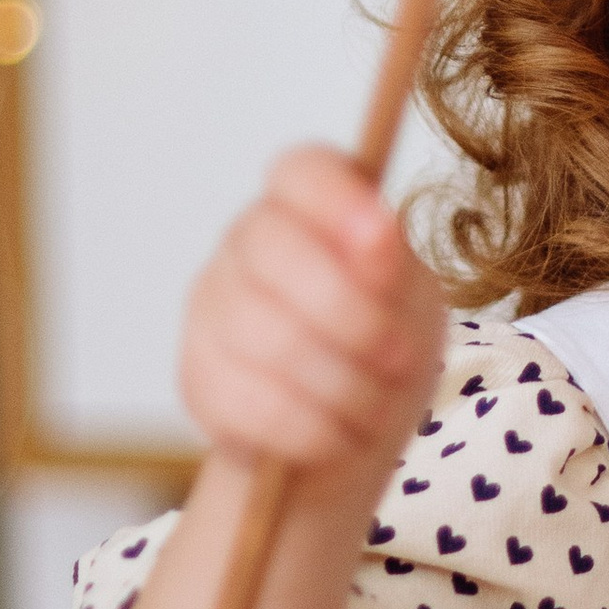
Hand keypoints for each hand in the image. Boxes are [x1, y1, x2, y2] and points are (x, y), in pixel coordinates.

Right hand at [181, 144, 443, 500]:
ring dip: (339, 381)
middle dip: (349, 312)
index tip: (382, 236)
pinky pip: (247, 399)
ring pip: (262, 332)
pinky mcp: (197, 376)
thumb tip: (375, 237)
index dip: (337, 199)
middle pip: (275, 249)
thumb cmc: (385, 350)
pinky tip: (338, 436)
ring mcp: (211, 308)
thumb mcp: (411, 304)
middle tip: (398, 357)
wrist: (349, 435)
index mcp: (308, 209)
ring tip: (375, 406)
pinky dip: (308, 427)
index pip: (302, 172)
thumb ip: (392, 269)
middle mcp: (247, 245)